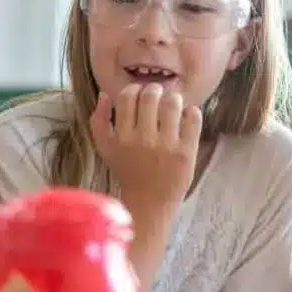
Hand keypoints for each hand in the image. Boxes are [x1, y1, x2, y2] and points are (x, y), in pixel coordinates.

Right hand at [90, 83, 201, 212]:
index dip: (134, 89)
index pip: (127, 97)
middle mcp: (143, 140)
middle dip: (155, 90)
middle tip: (158, 96)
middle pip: (151, 95)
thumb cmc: (127, 172)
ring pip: (173, 103)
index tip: (139, 95)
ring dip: (174, 98)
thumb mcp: (105, 148)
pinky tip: (186, 118)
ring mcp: (166, 146)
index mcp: (122, 137)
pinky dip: (191, 112)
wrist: (149, 202)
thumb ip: (98, 121)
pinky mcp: (186, 152)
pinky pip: (193, 118)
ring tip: (173, 106)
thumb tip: (104, 94)